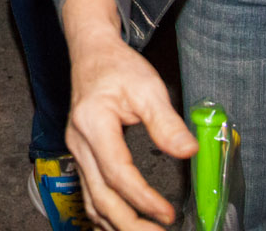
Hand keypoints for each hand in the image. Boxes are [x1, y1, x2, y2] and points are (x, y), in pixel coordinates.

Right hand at [63, 0, 196, 229]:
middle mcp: (78, 142)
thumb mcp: (147, 87)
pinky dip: (106, 215)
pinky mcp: (81, 156)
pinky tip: (125, 224)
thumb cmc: (117, 67)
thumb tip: (189, 151)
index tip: (167, 214)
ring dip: (118, 225)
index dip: (143, 198)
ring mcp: (77, 151)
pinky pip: (90, 194)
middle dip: (130, 224)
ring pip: (92, 201)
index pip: (117, 173)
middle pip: (100, 197)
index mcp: (93, 123)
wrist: (91, 52)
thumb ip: (166, 122)